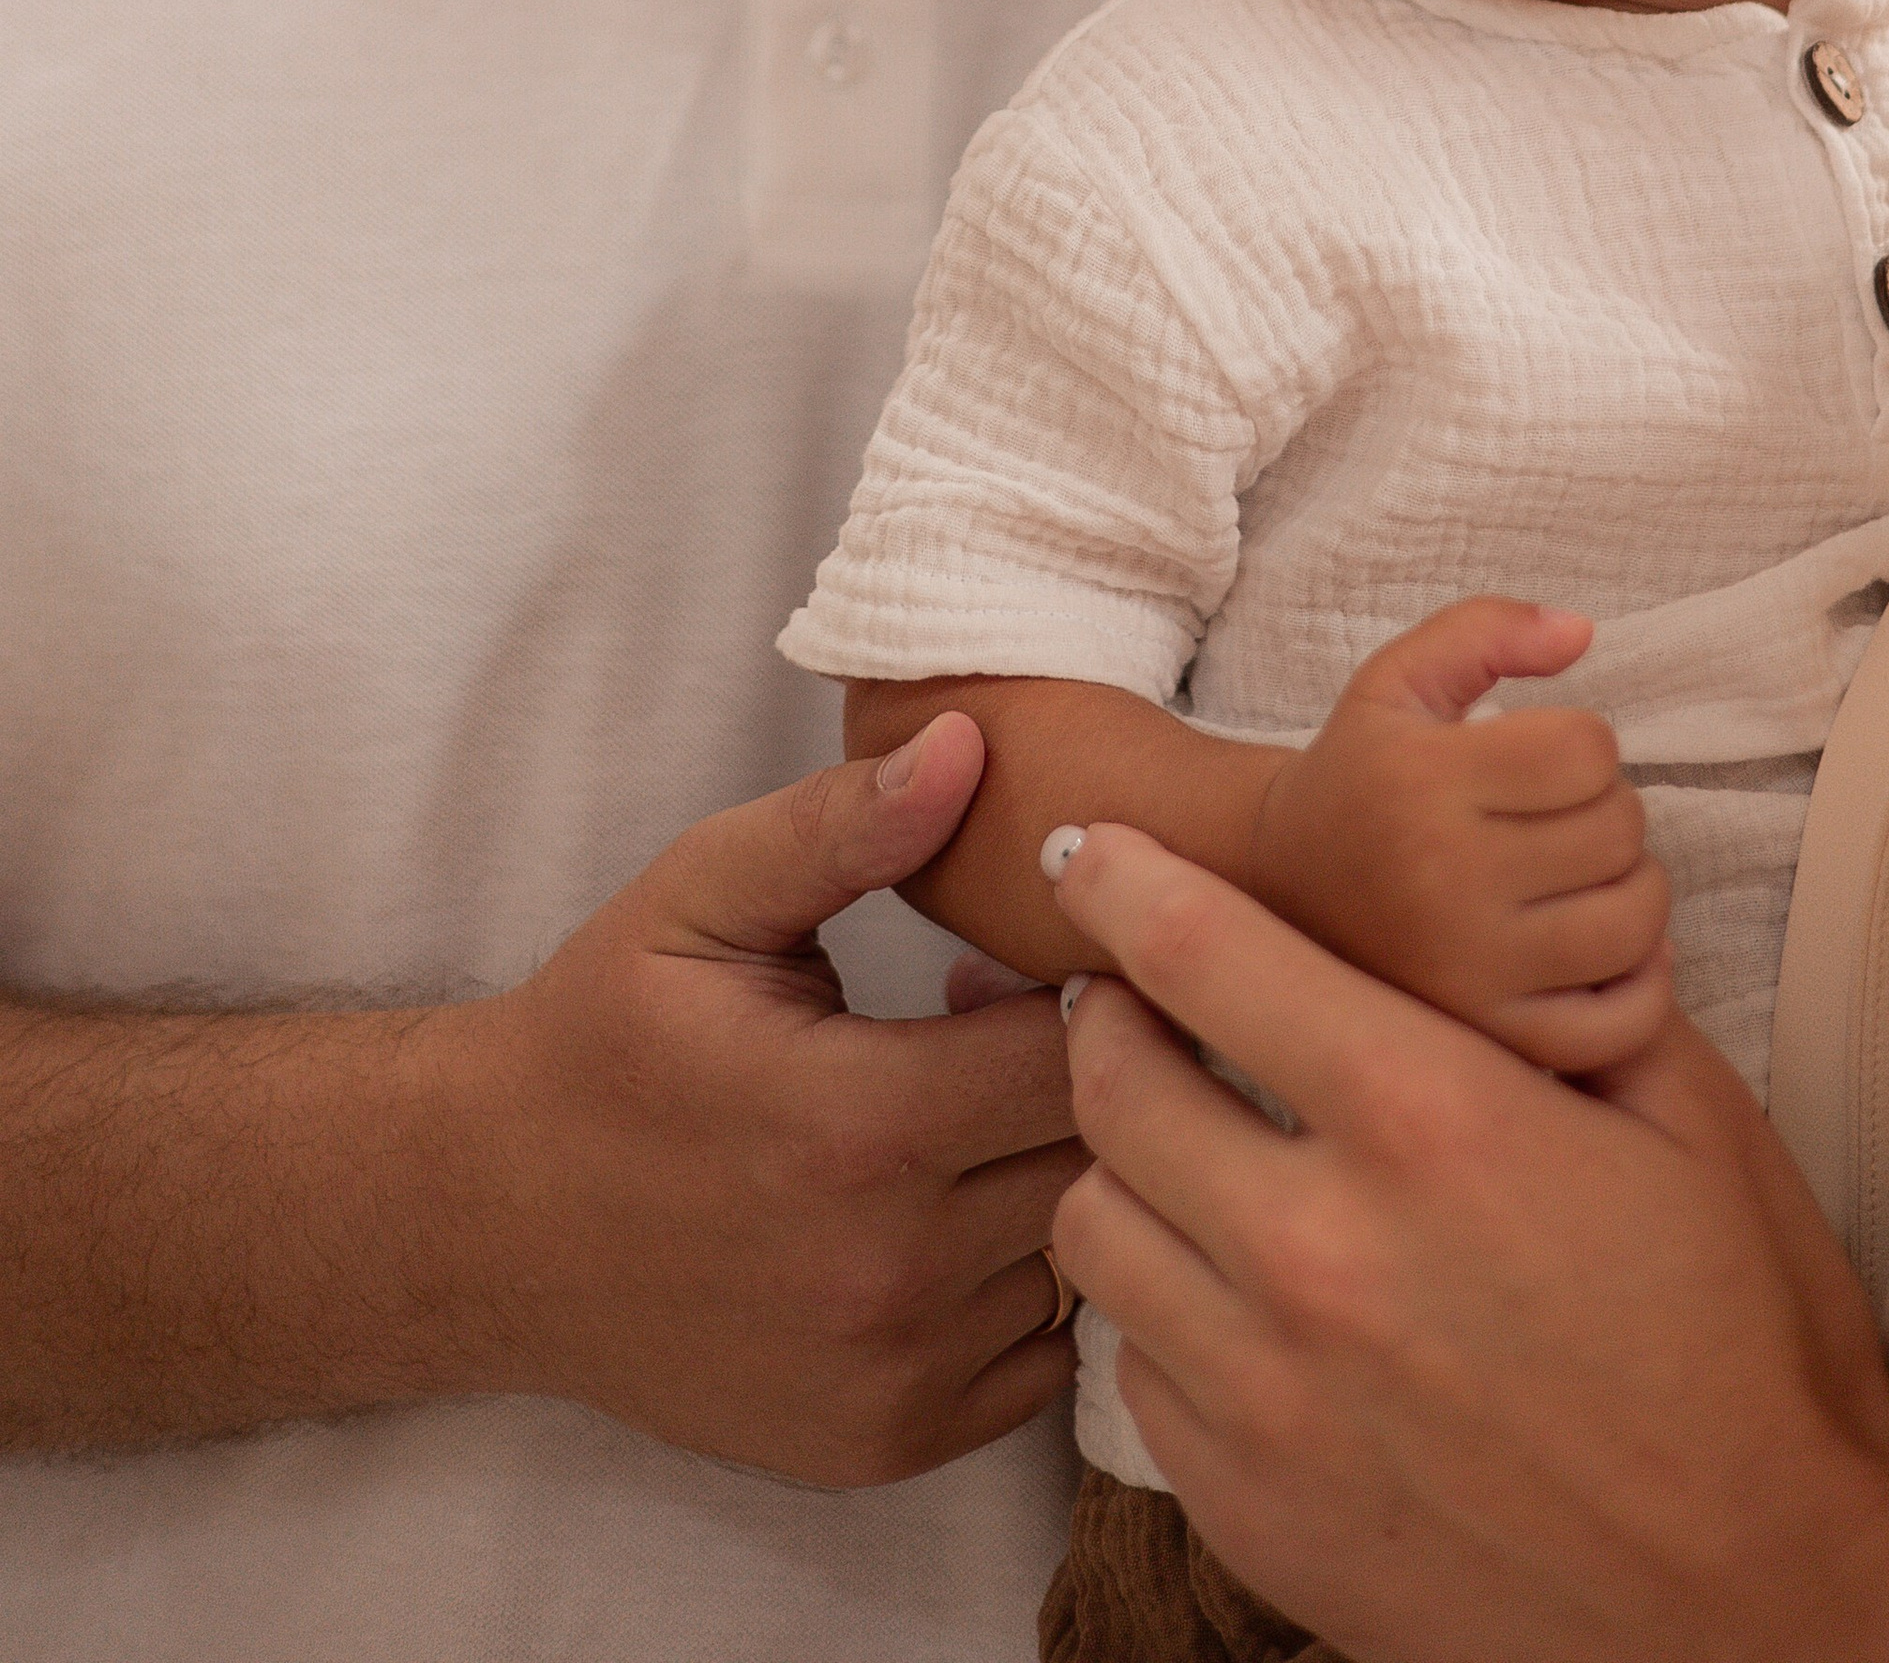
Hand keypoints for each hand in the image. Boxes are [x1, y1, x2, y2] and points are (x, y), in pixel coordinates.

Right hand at [465, 711, 1083, 1483]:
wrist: (490, 1222)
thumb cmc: (608, 1037)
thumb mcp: (704, 896)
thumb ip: (846, 825)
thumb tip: (970, 745)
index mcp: (858, 1126)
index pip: (1083, 1052)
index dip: (1095, 985)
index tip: (1057, 951)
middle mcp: (888, 1273)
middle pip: (1100, 1158)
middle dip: (1095, 1077)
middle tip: (1028, 1020)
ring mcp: (889, 1374)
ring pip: (1079, 1257)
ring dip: (1059, 1179)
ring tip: (976, 1111)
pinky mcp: (882, 1442)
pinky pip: (1037, 1356)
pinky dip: (1022, 1283)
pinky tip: (954, 1209)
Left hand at [1046, 826, 1888, 1662]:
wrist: (1761, 1593)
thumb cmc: (1741, 1342)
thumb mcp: (1685, 1115)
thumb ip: (1553, 996)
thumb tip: (1459, 922)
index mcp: (1428, 1121)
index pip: (1204, 956)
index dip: (1125, 882)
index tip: (1091, 857)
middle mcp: (1320, 1252)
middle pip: (1111, 1087)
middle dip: (1108, 1018)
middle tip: (1133, 1003)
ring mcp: (1271, 1395)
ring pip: (1093, 1229)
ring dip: (1122, 1169)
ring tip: (1183, 1153)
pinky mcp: (1251, 1509)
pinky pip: (1134, 1371)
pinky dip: (1165, 1311)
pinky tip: (1236, 1297)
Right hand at [1247, 597, 1672, 1072]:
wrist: (1280, 891)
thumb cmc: (1360, 773)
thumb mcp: (1399, 678)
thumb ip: (1488, 629)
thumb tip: (1583, 631)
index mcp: (1422, 783)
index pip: (1588, 750)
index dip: (1584, 740)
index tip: (1542, 754)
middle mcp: (1444, 883)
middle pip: (1619, 832)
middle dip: (1610, 809)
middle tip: (1562, 815)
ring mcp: (1470, 974)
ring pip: (1634, 922)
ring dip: (1633, 886)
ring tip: (1583, 872)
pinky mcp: (1491, 1039)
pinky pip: (1619, 1024)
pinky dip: (1641, 984)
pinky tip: (1607, 946)